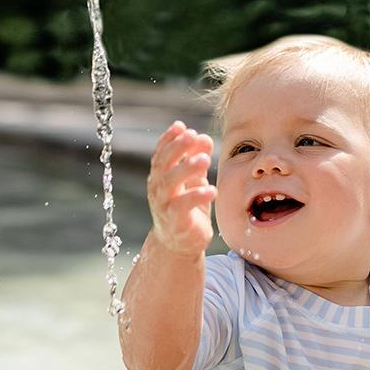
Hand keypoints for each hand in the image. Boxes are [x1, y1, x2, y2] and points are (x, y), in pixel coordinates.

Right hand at [147, 121, 215, 256]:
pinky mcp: (174, 220)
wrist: (180, 242)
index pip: (160, 153)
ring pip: (170, 182)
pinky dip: (196, 196)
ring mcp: (163, 203)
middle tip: (192, 135)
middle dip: (177, 147)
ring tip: (204, 159)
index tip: (181, 126)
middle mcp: (158, 187)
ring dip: (186, 168)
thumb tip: (204, 137)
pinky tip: (211, 190)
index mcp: (161, 174)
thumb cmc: (187, 206)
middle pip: (163, 163)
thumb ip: (197, 159)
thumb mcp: (194, 180)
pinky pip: (183, 206)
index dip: (168, 138)